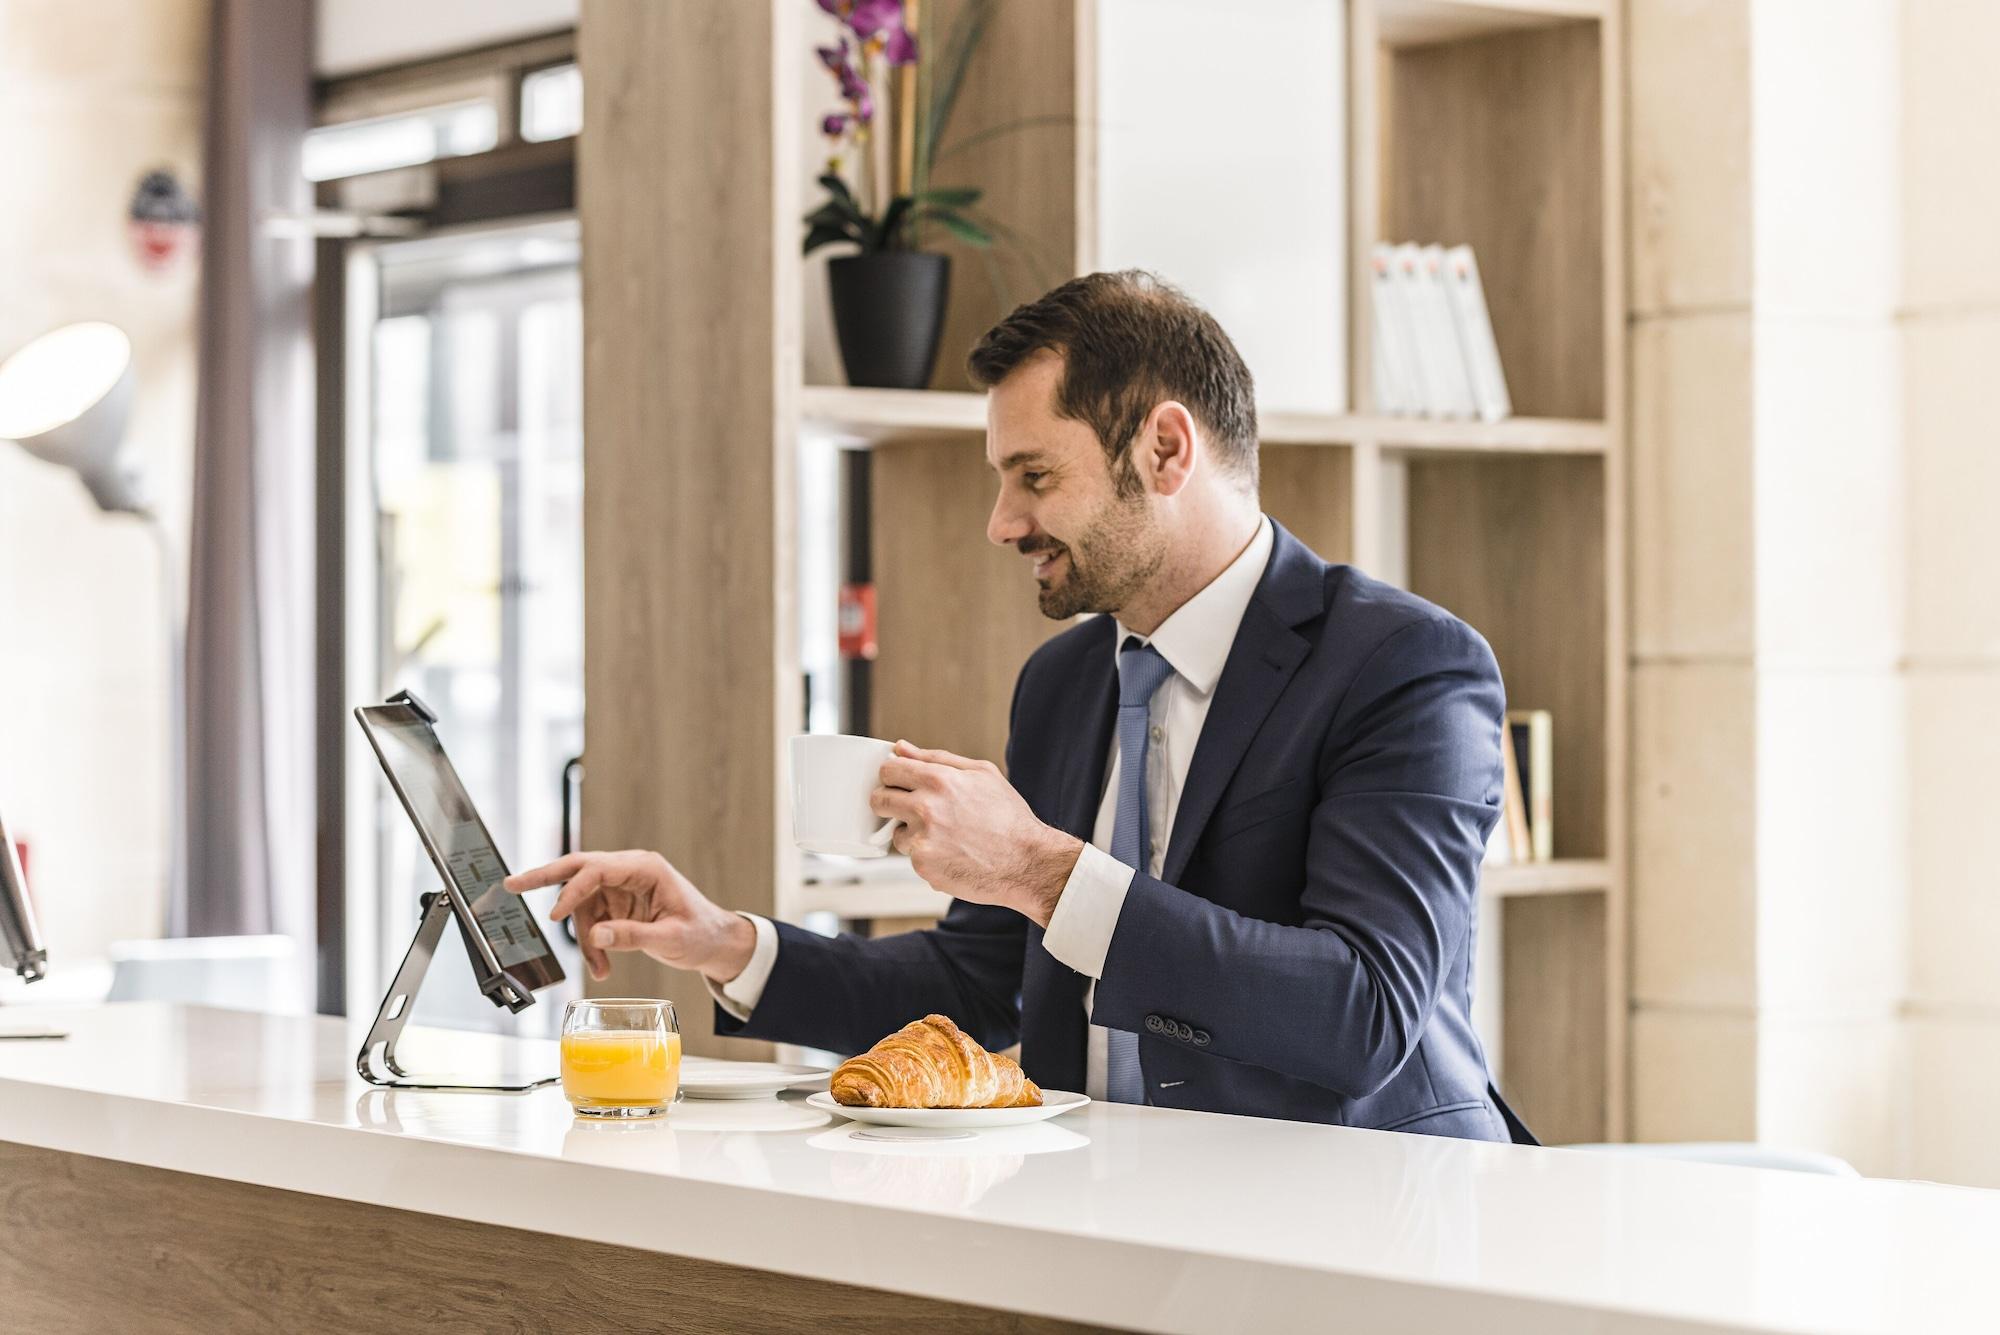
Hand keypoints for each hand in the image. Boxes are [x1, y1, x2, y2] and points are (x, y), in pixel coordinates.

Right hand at [504, 850, 755, 983]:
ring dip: (583, 937)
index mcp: (646, 868)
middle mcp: (630, 871)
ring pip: (583, 905)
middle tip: (511, 884)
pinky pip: (592, 921)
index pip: (598, 869)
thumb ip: (633, 936)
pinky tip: (602, 965)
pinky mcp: (618, 904)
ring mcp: (622, 887)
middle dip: (545, 877)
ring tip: (600, 967)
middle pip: (579, 867)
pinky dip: (592, 944)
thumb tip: (596, 935)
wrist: (715, 941)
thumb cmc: (701, 933)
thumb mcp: (670, 939)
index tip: (555, 915)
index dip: (573, 891)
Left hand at [871, 740, 1082, 925]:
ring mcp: (923, 839)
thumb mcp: (982, 774)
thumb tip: (901, 748)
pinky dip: (927, 856)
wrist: (1027, 862)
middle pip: (879, 799)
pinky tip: (952, 854)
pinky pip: (912, 857)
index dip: (892, 776)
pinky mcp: (923, 865)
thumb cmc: (1008, 817)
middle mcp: (926, 808)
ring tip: (945, 836)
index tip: (899, 784)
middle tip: (913, 811)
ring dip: (912, 834)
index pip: (888, 770)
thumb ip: (937, 758)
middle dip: (890, 803)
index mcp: (939, 780)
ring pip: (896, 833)